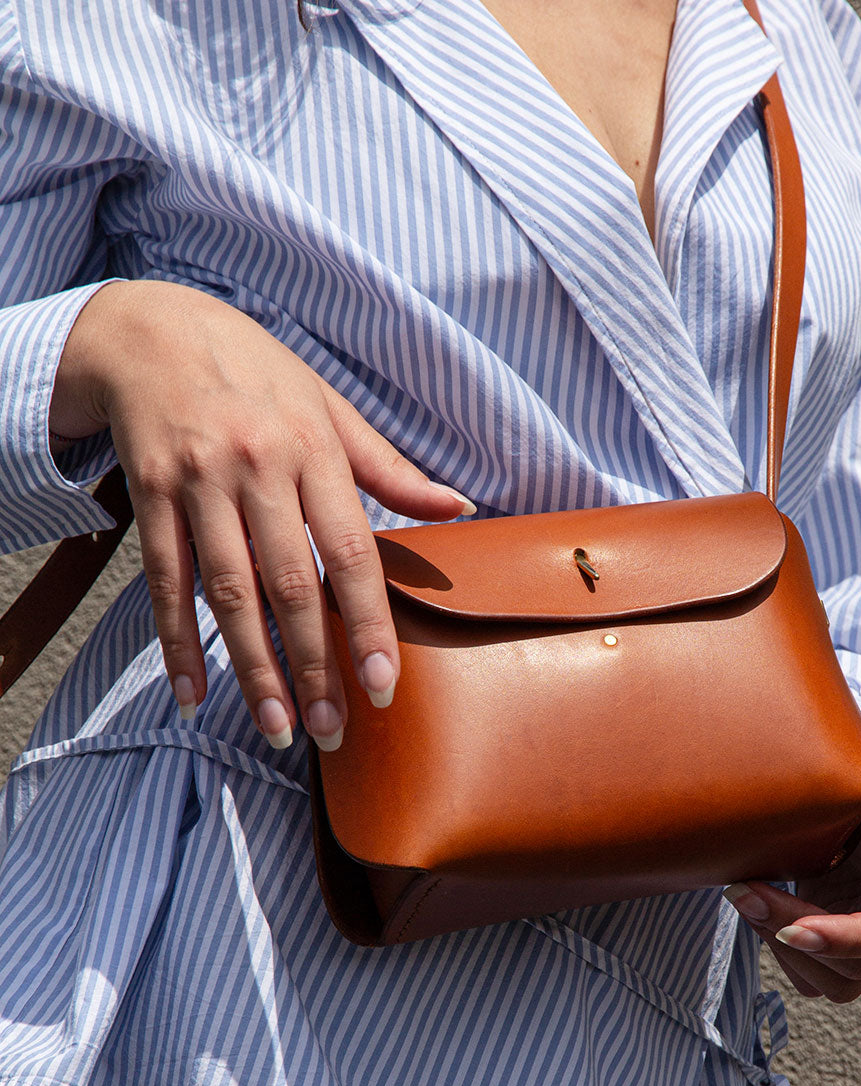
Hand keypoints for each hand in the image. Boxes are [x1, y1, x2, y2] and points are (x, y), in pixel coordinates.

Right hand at [50, 279, 474, 748]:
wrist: (152, 329)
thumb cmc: (258, 374)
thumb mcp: (329, 406)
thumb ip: (390, 468)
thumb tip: (460, 506)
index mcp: (313, 450)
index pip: (351, 553)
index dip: (367, 624)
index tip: (383, 686)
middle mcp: (256, 470)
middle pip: (289, 584)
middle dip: (313, 665)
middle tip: (332, 730)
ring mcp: (198, 485)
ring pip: (227, 592)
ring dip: (252, 668)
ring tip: (278, 727)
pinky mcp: (149, 497)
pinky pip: (164, 582)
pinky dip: (176, 642)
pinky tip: (192, 694)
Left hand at [723, 719, 860, 1001]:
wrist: (845, 774)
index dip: (845, 939)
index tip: (793, 928)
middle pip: (854, 966)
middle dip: (794, 935)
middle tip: (744, 890)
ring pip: (830, 980)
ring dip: (779, 945)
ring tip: (746, 892)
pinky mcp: (834, 933)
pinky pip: (809, 971)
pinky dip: (776, 946)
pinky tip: (756, 901)